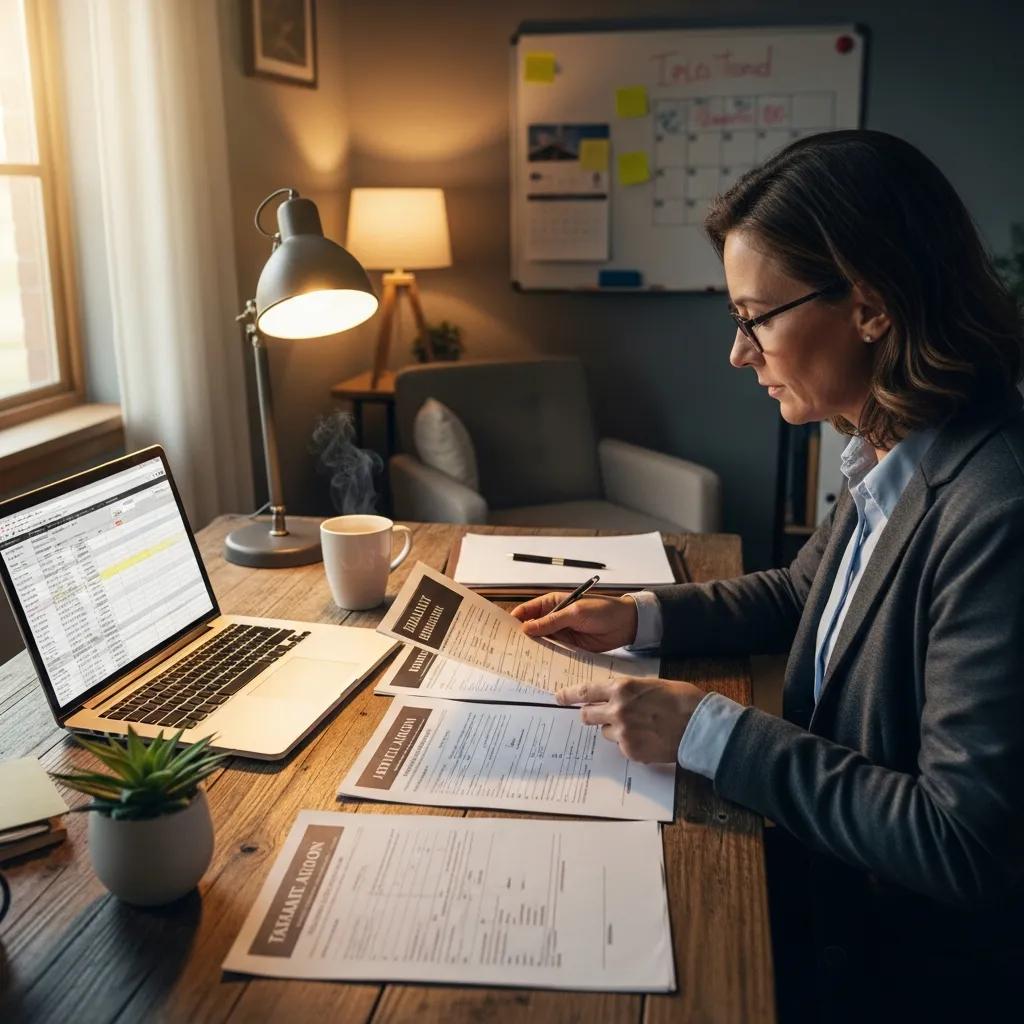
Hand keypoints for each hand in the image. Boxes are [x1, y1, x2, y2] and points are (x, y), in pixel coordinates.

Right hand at [510, 593, 638, 651]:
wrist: (626, 624)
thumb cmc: (602, 610)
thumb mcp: (575, 612)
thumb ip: (551, 622)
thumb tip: (526, 628)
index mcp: (551, 603)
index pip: (527, 611)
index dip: (514, 620)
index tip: (502, 632)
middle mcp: (553, 619)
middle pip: (531, 629)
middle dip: (521, 638)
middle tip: (508, 650)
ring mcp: (561, 634)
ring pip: (541, 643)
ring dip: (533, 650)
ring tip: (519, 661)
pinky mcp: (569, 647)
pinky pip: (554, 653)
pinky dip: (547, 658)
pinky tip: (539, 666)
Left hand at [556, 677, 704, 762]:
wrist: (699, 725)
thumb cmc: (680, 699)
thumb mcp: (650, 684)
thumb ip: (627, 690)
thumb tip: (612, 695)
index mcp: (622, 689)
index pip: (585, 691)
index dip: (569, 695)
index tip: (559, 697)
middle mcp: (617, 710)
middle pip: (587, 715)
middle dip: (590, 714)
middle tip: (599, 715)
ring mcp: (623, 733)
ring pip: (605, 732)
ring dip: (615, 729)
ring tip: (640, 726)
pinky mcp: (631, 751)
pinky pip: (622, 746)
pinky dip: (630, 743)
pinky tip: (649, 738)